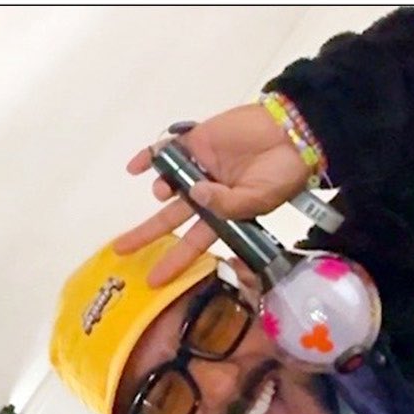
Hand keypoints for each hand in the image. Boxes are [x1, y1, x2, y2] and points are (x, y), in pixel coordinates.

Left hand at [115, 105, 307, 285]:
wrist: (291, 132)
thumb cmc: (282, 172)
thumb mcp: (260, 198)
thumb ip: (228, 204)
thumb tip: (195, 194)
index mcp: (225, 216)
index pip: (194, 244)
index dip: (175, 262)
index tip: (156, 282)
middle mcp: (207, 194)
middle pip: (171, 218)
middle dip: (146, 234)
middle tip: (121, 250)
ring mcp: (200, 168)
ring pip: (168, 183)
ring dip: (161, 189)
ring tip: (164, 192)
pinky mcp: (196, 141)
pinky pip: (166, 150)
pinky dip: (149, 156)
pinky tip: (136, 166)